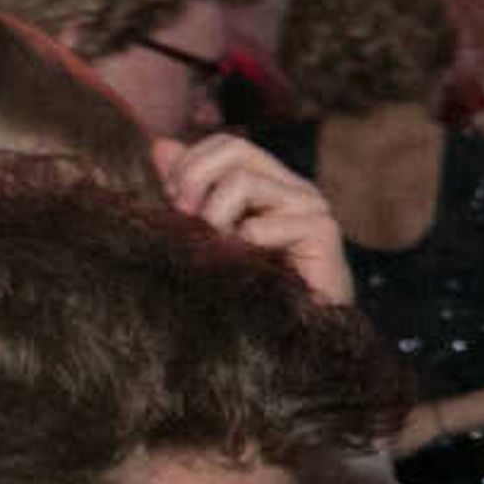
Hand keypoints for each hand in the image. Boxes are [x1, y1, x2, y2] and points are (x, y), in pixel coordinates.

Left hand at [161, 133, 355, 305]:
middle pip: (235, 148)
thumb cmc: (254, 288)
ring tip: (219, 250)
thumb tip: (160, 144)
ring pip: (242, 182)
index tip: (173, 204)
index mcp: (273, 183)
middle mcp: (295, 188)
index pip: (227, 144)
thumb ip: (189, 189)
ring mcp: (312, 207)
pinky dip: (242, 248)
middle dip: (194, 179)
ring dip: (214, 219)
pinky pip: (261, 225)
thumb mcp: (209, 231)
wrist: (299, 339)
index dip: (190, 164)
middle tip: (185, 218)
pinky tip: (249, 270)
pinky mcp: (323, 232)